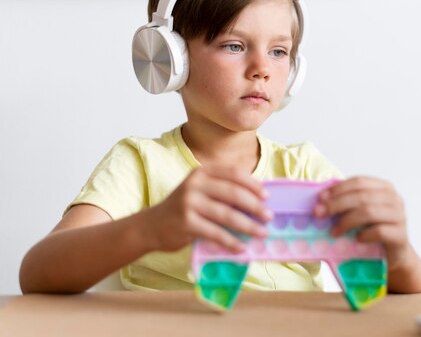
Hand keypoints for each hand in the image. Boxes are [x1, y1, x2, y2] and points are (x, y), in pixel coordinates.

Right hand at [144, 167, 271, 252]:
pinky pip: (215, 233)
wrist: (152, 226)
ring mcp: (189, 202)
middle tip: (269, 217)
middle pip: (233, 193)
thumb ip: (222, 191)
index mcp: (202, 172)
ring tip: (262, 233)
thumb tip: (258, 200)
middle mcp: (195, 184)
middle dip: (254, 206)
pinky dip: (231, 241)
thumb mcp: (200, 191)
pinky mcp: (186, 222)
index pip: (234, 173)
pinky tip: (241, 248)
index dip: (253, 184)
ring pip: (227, 214)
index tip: (267, 196)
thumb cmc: (184, 208)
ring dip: (248, 226)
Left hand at [313, 176, 409, 270]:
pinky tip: (356, 240)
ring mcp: (399, 216)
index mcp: (384, 187)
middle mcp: (394, 198)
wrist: (394, 254)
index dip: (338, 189)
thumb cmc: (373, 230)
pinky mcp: (401, 235)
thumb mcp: (360, 213)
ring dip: (346, 222)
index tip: (320, 198)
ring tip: (334, 232)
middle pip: (362, 196)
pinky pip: (380, 231)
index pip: (359, 182)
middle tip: (319, 214)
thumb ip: (347, 203)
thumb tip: (320, 201)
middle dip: (336, 204)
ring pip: (369, 212)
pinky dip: (364, 235)